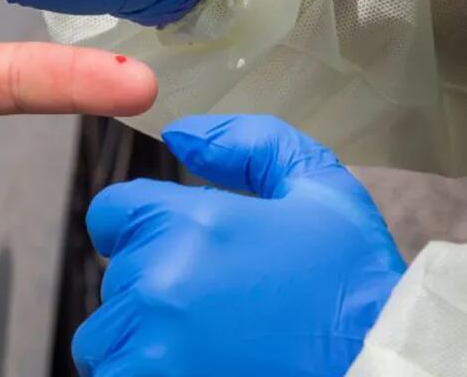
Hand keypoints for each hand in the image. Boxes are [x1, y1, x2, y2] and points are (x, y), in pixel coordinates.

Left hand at [73, 115, 405, 375]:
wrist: (380, 372)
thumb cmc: (353, 290)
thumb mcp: (321, 192)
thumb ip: (249, 144)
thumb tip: (181, 133)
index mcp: (191, 223)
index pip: (109, 213)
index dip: (137, 227)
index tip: (167, 248)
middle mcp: (158, 281)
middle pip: (115, 275)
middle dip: (152, 283)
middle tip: (213, 303)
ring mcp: (150, 345)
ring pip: (106, 332)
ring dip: (139, 335)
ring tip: (203, 341)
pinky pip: (113, 374)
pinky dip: (141, 371)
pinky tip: (193, 366)